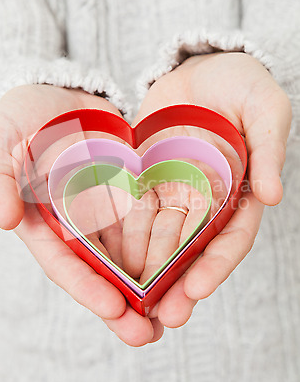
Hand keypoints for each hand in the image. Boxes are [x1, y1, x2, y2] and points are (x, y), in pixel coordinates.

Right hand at [0, 85, 162, 346]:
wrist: (61, 90)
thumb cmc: (22, 114)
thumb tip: (3, 219)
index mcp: (42, 220)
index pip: (62, 261)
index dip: (86, 287)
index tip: (113, 309)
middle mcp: (76, 224)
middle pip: (99, 271)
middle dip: (122, 306)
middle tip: (148, 335)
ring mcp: (105, 210)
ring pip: (128, 255)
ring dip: (149, 285)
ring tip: (174, 312)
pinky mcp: (130, 192)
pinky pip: (149, 219)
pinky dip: (164, 244)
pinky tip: (187, 265)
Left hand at [128, 52, 291, 328]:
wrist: (200, 65)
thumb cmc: (242, 83)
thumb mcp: (265, 108)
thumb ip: (269, 150)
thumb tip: (274, 197)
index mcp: (241, 192)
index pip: (231, 238)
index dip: (216, 265)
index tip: (196, 290)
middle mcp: (207, 200)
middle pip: (192, 249)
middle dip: (178, 283)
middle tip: (163, 316)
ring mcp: (175, 191)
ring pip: (160, 237)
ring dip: (147, 270)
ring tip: (132, 300)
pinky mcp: (146, 178)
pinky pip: (133, 210)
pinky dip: (123, 235)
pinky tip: (108, 259)